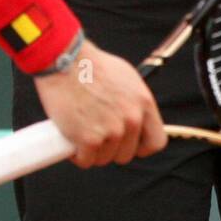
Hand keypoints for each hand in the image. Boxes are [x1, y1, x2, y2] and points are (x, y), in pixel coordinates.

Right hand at [34, 38, 167, 167]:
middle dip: (111, 149)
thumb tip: (133, 114)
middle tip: (96, 136)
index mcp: (143, 103)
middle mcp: (132, 119)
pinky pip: (86, 160)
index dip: (140, 147)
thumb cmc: (89, 64)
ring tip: (81, 134)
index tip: (128, 144)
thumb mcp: (124, 76)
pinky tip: (72, 143)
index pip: (156, 141)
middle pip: (126, 154)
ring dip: (92, 152)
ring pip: (104, 159)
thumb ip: (132, 99)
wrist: (64, 60)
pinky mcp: (89, 139)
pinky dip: (77, 155)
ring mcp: (112, 130)